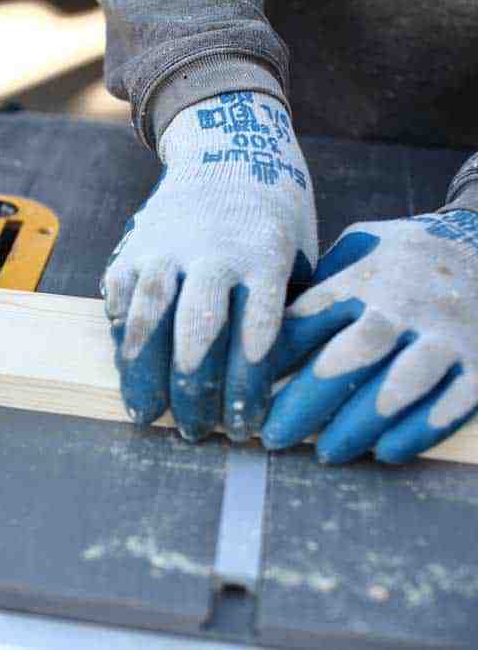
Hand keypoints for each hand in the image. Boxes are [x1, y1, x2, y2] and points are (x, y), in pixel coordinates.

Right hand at [103, 91, 316, 440]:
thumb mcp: (299, 254)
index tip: (242, 425)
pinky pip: (120, 300)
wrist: (227, 149)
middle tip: (192, 430)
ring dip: (145, 373)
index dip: (245, 389)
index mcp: (264, 258)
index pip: (254, 337)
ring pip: (149, 319)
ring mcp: (166, 250)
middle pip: (197, 334)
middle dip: (192, 391)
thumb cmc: (273, 216)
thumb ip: (287, 311)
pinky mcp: (133, 248)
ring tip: (144, 412)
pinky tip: (126, 370)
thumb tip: (278, 385)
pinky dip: (122, 338)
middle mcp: (212, 254)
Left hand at [263, 210, 477, 462]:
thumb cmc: (405, 255)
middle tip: (274, 437)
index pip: (308, 321)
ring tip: (327, 453)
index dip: (275, 359)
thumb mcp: (359, 245)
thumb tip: (264, 320)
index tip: (245, 389)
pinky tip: (386, 452)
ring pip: (400, 386)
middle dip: (307, 401)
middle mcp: (404, 307)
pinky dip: (419, 430)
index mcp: (363, 280)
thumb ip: (318, 281)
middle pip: (350, 357)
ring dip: (359, 425)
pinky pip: (453, 402)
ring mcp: (446, 335)